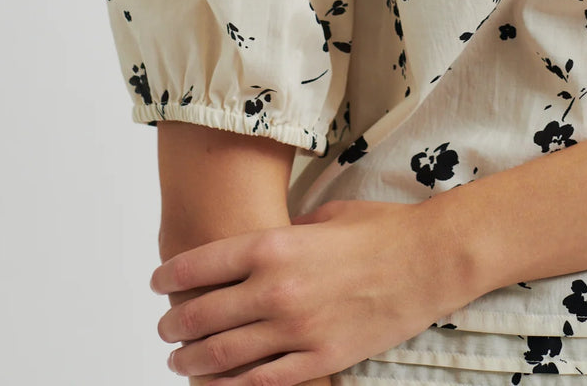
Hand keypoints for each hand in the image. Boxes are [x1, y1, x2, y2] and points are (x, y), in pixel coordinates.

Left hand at [151, 197, 466, 385]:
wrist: (428, 260)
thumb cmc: (381, 230)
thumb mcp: (325, 216)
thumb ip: (286, 233)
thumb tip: (262, 246)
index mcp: (275, 245)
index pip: (202, 264)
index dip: (171, 274)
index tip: (158, 282)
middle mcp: (276, 288)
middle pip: (204, 313)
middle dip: (175, 322)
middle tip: (165, 326)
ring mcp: (297, 328)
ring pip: (224, 355)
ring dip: (192, 359)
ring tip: (178, 359)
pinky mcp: (319, 358)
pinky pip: (262, 381)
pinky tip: (215, 384)